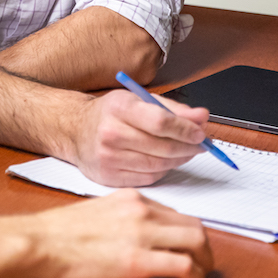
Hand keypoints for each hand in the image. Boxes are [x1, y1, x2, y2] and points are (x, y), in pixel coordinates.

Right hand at [0, 190, 213, 277]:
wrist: (36, 243)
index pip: (174, 213)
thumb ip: (116, 219)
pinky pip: (183, 266)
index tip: (185, 248)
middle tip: (204, 264)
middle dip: (205, 248)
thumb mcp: (92, 213)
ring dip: (206, 262)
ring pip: (197, 242)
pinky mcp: (138, 259)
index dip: (185, 233)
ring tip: (201, 277)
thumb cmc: (53, 234)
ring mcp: (142, 233)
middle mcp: (141, 210)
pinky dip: (194, 277)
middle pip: (194, 225)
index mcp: (130, 198)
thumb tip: (126, 236)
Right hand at [67, 89, 209, 186]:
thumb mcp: (138, 100)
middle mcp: (111, 133)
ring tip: (184, 151)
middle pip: (162, 146)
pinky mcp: (109, 176)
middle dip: (188, 147)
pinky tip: (164, 161)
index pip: (160, 122)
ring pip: (158, 164)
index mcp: (119, 108)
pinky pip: (148, 178)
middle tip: (200, 144)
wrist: (76, 130)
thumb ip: (172, 109)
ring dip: (178, 159)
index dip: (186, 129)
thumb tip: (201, 117)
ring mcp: (108, 157)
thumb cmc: (110, 114)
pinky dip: (162, 170)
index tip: (200, 132)